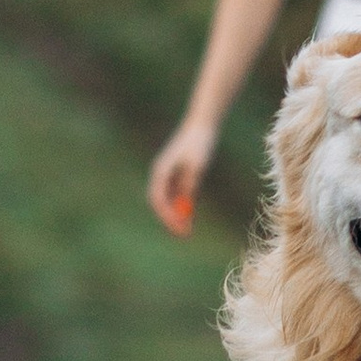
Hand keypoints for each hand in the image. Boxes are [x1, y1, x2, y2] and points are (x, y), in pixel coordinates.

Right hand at [147, 114, 217, 235]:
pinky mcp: (178, 174)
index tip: (179, 228)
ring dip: (176, 215)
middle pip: (161, 203)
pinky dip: (182, 207)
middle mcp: (161, 175)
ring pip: (169, 201)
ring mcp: (168, 175)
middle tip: (183, 234)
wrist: (203, 126)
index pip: (158, 200)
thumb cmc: (199, 143)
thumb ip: (190, 183)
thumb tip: (187, 202)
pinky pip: (177, 195)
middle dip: (170, 220)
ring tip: (187, 230)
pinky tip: (191, 215)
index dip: (167, 216)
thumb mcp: (197, 165)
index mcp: (160, 171)